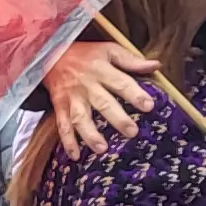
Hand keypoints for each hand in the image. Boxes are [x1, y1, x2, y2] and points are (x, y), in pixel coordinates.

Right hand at [42, 42, 156, 154]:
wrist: (50, 54)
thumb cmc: (84, 54)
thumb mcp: (108, 49)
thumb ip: (131, 59)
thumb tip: (155, 65)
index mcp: (101, 69)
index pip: (121, 82)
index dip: (135, 94)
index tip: (149, 106)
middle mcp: (87, 85)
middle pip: (103, 103)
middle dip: (117, 118)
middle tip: (132, 132)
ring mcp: (72, 98)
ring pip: (81, 118)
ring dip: (90, 134)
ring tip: (102, 148)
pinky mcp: (59, 106)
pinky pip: (62, 125)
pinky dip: (68, 141)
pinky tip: (75, 155)